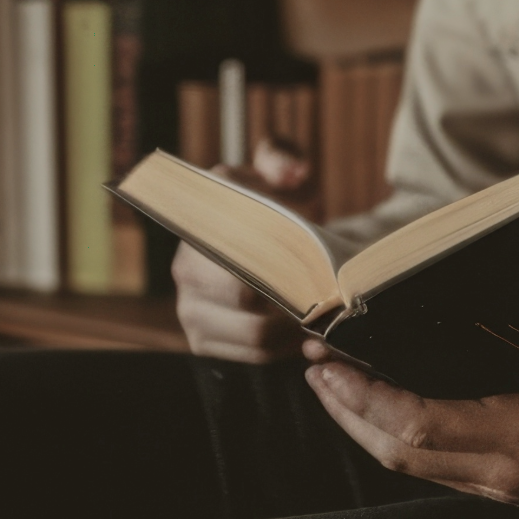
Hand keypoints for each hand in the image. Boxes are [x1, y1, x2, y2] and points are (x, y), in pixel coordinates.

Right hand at [173, 140, 314, 362]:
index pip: (238, 262)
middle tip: (332, 298)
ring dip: (295, 332)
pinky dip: (286, 352)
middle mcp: (186, 272)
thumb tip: (293, 173)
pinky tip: (310, 337)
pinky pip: (252, 358)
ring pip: (253, 336)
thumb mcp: (280, 174)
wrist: (268, 240)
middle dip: (295, 304)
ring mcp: (192, 312)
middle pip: (248, 305)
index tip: (319, 273)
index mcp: (199, 228)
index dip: (282, 272)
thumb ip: (283, 160)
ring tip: (326, 318)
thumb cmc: (276, 205)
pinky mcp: (206, 343)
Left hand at [305, 288, 518, 516]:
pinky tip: (404, 409)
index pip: (421, 426)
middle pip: (400, 451)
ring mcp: (510, 485)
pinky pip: (444, 467)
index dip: (366, 399)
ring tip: (342, 386)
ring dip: (372, 427)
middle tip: (316, 369)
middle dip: (349, 412)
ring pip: (417, 464)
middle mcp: (508, 472)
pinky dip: (408, 438)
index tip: (331, 366)